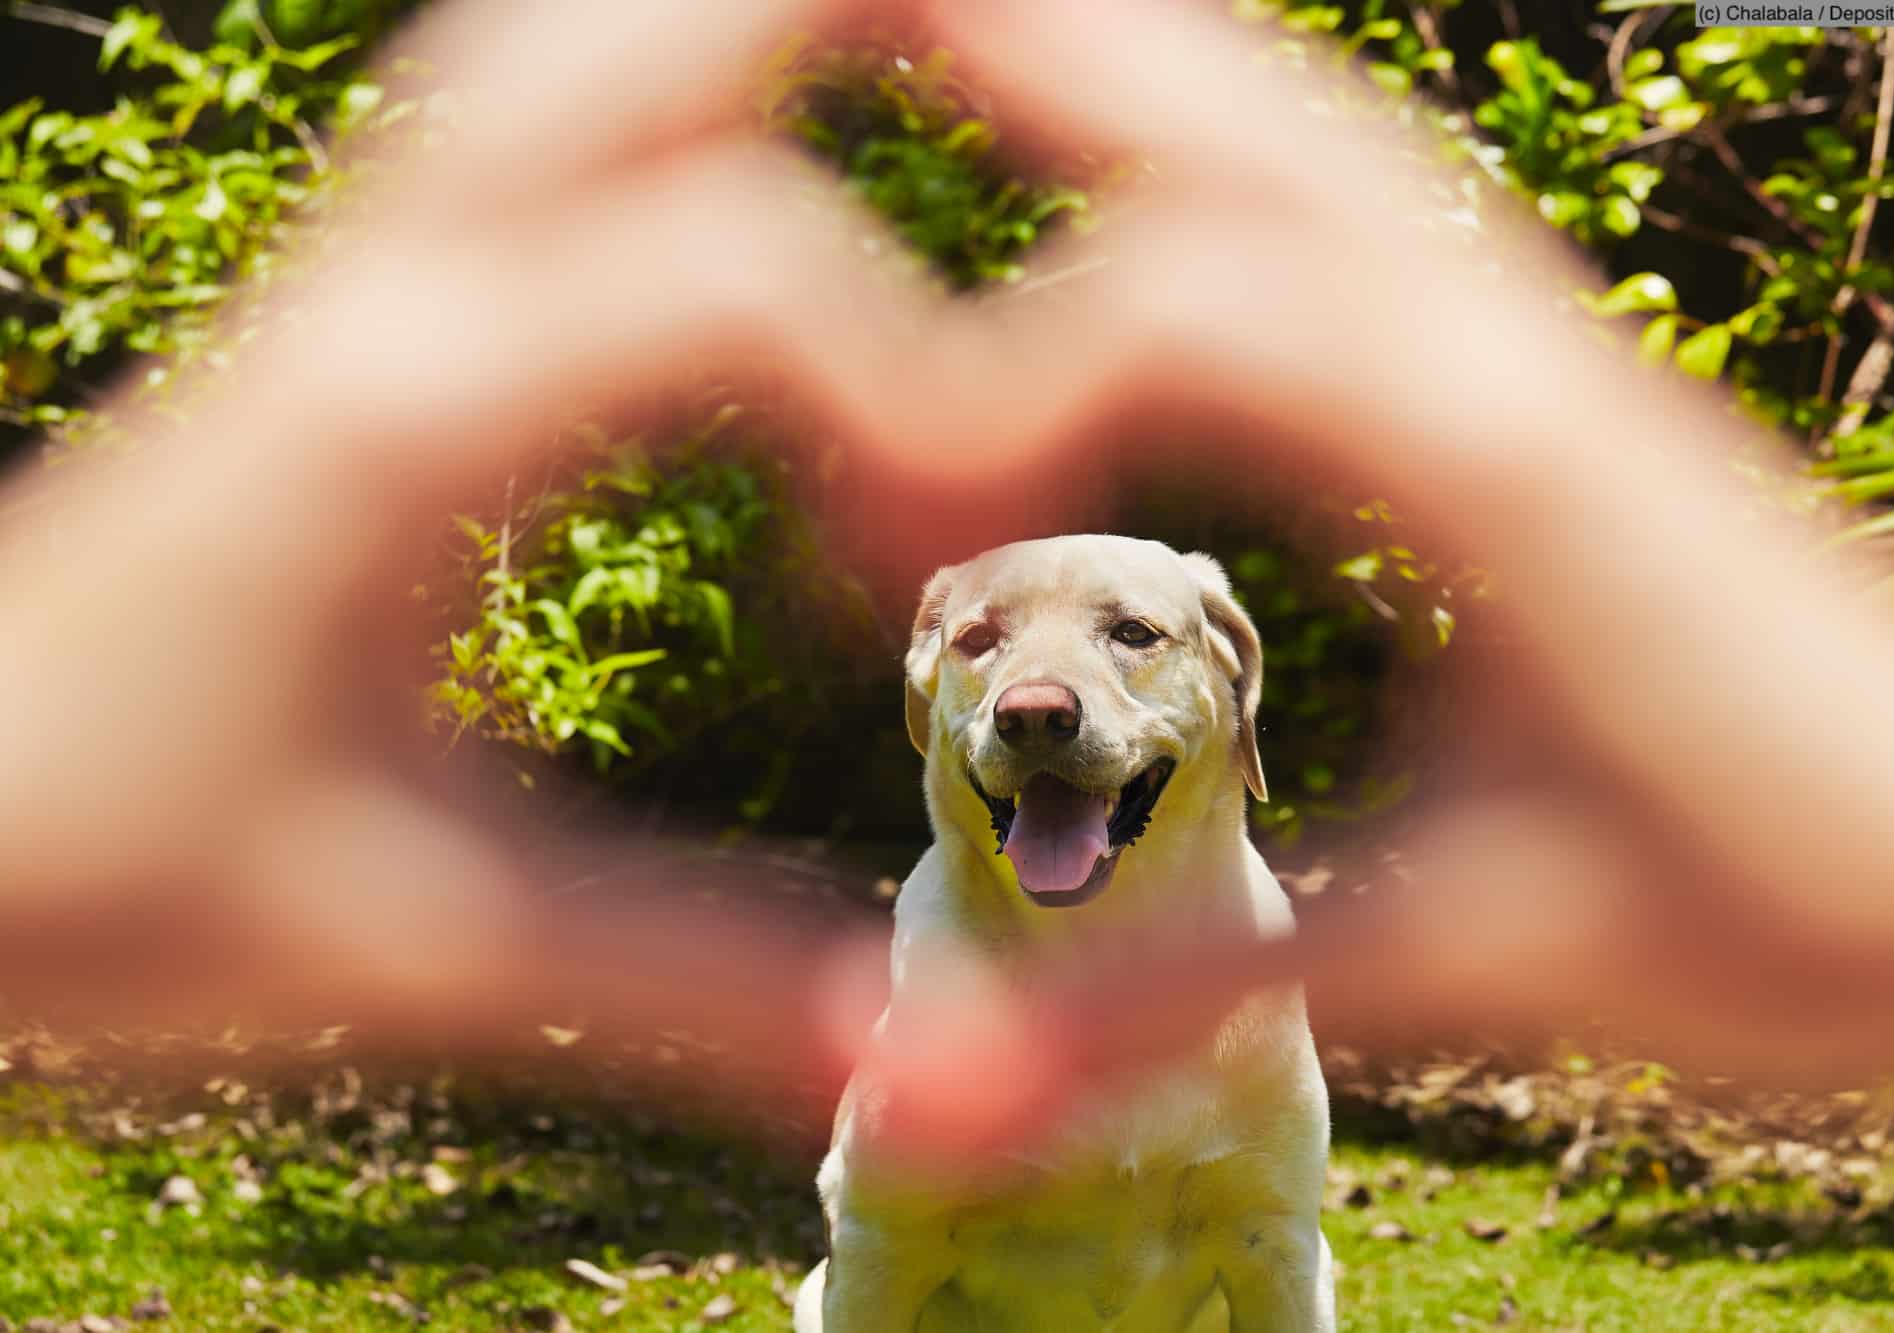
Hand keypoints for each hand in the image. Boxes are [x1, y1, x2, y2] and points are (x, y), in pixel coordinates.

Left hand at [0, 0, 960, 1087]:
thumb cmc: (103, 887)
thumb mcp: (427, 942)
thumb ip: (696, 980)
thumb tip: (925, 1044)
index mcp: (411, 420)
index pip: (750, 268)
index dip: (922, 386)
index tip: (932, 554)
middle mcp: (378, 292)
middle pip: (657, 25)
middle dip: (891, 35)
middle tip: (1053, 107)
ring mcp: (339, 274)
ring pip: (562, 33)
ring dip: (753, 38)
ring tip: (926, 76)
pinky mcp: (327, 306)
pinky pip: (501, 109)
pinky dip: (644, 85)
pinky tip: (715, 142)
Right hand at [811, 0, 1893, 1152]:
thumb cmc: (1783, 918)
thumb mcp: (1471, 959)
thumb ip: (1176, 1004)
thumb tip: (932, 1108)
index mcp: (1492, 468)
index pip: (1185, 314)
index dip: (980, 389)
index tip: (866, 551)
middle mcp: (1511, 353)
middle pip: (1239, 129)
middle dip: (1028, 64)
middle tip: (815, 39)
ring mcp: (1541, 339)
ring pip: (1306, 134)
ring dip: (1128, 80)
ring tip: (959, 49)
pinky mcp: (1553, 369)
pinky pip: (1362, 207)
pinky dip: (1226, 153)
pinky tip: (1156, 172)